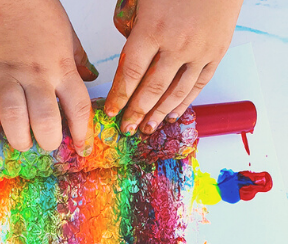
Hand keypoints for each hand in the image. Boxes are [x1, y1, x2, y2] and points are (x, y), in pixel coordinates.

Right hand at [0, 0, 97, 154]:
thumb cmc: (36, 10)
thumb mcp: (68, 36)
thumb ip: (78, 62)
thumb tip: (90, 79)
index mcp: (61, 68)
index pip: (78, 109)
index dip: (82, 134)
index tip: (81, 148)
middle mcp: (36, 75)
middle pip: (45, 121)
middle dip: (48, 141)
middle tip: (46, 143)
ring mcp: (6, 74)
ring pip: (13, 117)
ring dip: (18, 138)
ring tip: (21, 140)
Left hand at [105, 0, 243, 134]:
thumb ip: (134, 29)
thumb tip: (127, 60)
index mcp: (152, 28)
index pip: (130, 73)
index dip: (119, 96)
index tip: (112, 111)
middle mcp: (176, 45)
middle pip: (151, 89)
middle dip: (136, 112)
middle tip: (128, 128)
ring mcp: (199, 51)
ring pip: (175, 92)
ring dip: (159, 114)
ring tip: (147, 128)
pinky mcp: (217, 53)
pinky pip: (198, 85)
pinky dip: (184, 103)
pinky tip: (172, 114)